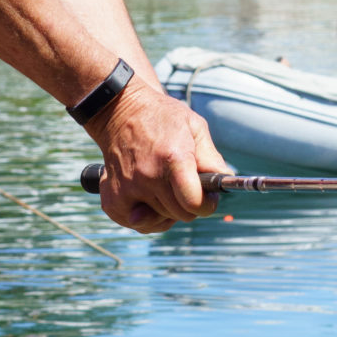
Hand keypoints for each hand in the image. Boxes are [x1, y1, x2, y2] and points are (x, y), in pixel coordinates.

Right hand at [89, 79, 229, 233]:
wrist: (120, 112)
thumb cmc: (162, 119)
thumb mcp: (194, 128)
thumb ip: (211, 158)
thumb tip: (224, 182)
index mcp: (173, 158)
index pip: (194, 203)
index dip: (207, 204)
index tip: (207, 197)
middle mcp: (148, 176)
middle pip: (181, 215)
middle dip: (188, 205)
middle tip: (184, 187)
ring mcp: (127, 189)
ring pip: (160, 221)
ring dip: (167, 211)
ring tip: (164, 188)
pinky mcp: (112, 199)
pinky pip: (137, 224)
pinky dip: (145, 217)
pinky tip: (147, 198)